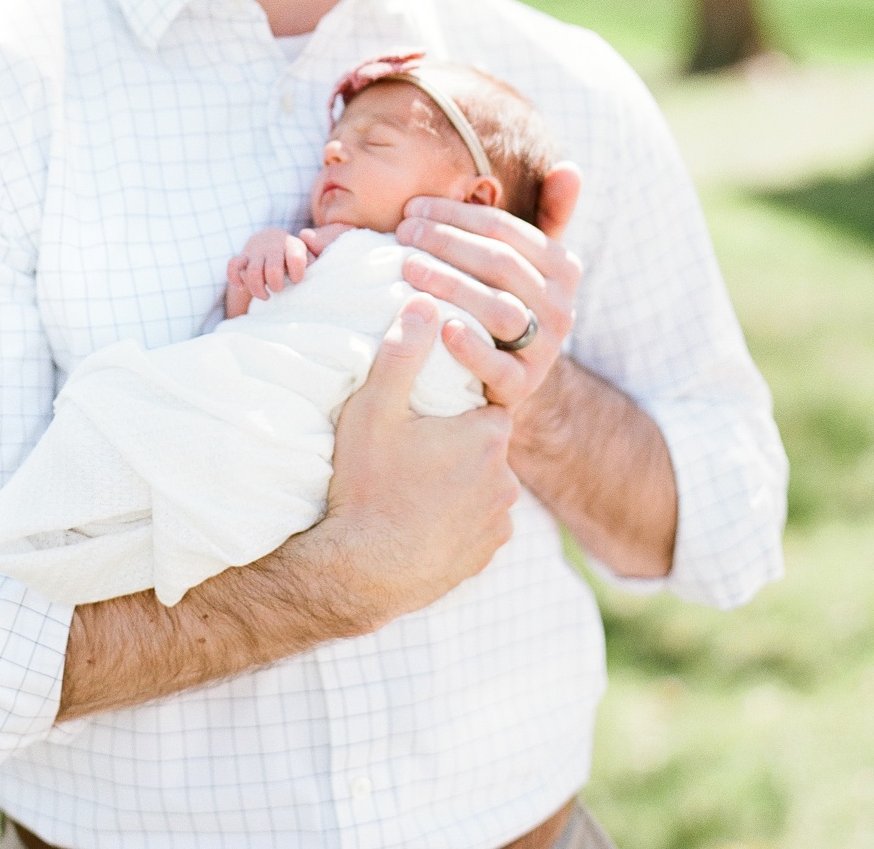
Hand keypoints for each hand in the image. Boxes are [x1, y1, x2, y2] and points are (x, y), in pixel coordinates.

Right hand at [224, 227, 311, 318]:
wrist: (271, 240)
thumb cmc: (294, 255)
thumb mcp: (309, 253)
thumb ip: (317, 254)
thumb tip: (312, 256)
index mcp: (292, 246)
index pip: (295, 258)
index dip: (297, 273)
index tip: (297, 280)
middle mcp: (273, 247)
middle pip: (272, 270)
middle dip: (276, 285)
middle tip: (279, 289)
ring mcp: (255, 252)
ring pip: (252, 273)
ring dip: (258, 290)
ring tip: (266, 296)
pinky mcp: (242, 257)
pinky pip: (233, 266)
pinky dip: (235, 278)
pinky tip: (241, 287)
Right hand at [317, 297, 520, 629]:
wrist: (367, 571)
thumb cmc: (368, 484)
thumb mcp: (374, 410)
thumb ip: (401, 354)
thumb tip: (425, 301)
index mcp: (487, 434)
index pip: (483, 402)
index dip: (453, 403)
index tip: (424, 411)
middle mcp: (507, 478)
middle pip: (483, 442)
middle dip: (454, 441)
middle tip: (409, 446)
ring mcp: (499, 520)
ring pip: (481, 483)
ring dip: (456, 480)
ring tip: (410, 483)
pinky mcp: (487, 552)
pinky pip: (477, 523)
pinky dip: (455, 517)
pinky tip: (420, 517)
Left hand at [396, 164, 582, 409]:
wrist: (496, 369)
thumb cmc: (497, 295)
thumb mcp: (520, 255)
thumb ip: (545, 212)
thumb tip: (570, 167)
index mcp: (562, 268)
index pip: (505, 230)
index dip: (455, 215)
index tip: (411, 208)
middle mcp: (562, 308)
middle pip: (500, 264)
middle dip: (444, 242)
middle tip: (400, 233)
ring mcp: (544, 349)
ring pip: (499, 309)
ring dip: (450, 284)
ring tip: (407, 269)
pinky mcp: (521, 385)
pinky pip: (497, 366)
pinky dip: (469, 346)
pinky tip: (441, 327)